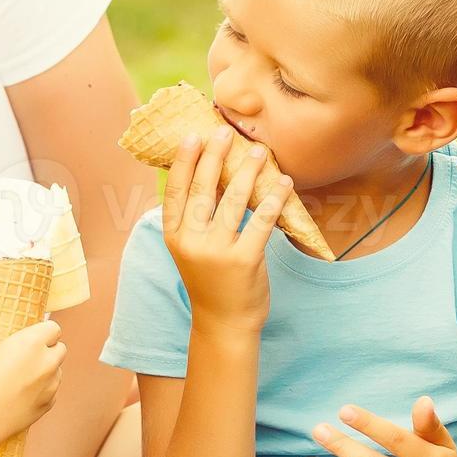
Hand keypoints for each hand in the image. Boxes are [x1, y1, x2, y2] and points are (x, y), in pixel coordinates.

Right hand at [0, 320, 66, 442]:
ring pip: (58, 371)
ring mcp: (51, 384)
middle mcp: (47, 361)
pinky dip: (44, 391)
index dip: (45, 331)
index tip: (35, 335)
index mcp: (32, 343)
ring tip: (28, 374)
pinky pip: (53, 392)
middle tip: (32, 354)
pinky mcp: (49, 403)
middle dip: (49, 350)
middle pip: (61, 348)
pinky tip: (27, 393)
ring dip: (49, 370)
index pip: (54, 327)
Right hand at [160, 128, 287, 332]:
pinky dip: (274, 199)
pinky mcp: (244, 260)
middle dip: (215, 156)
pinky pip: (261, 221)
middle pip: (203, 189)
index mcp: (174, 237)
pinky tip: (282, 183)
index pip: (176, 191)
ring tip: (259, 151)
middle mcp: (191, 242)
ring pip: (234, 200)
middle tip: (226, 132)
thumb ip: (195, 219)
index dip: (184, 162)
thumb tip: (208, 173)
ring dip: (248, 171)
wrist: (224, 323)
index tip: (193, 136)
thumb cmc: (211, 281)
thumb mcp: (191, 250)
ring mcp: (217, 252)